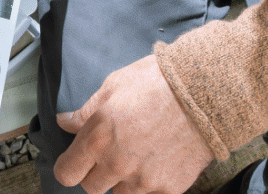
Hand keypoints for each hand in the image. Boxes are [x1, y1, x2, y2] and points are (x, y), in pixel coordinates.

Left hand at [54, 55, 213, 193]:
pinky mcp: (169, 189)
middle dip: (94, 173)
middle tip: (106, 153)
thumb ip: (86, 112)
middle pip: (91, 188)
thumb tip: (65, 122)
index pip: (67, 173)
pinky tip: (154, 161)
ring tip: (134, 155)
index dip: (67, 167)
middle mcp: (117, 163)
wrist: (202, 94)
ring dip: (121, 181)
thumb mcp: (112, 87)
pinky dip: (147, 184)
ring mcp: (144, 180)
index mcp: (98, 136)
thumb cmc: (153, 83)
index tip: (73, 161)